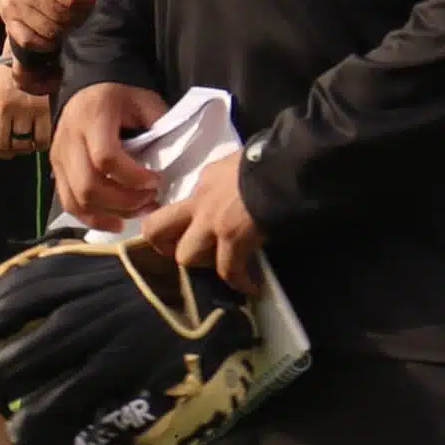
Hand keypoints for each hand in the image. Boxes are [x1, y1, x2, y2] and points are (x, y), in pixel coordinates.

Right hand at [0, 0, 97, 49]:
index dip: (89, 3)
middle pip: (61, 16)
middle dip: (80, 17)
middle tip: (86, 12)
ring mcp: (14, 6)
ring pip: (47, 30)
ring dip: (65, 30)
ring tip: (72, 20)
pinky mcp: (7, 17)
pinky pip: (26, 39)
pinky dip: (43, 43)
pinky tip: (54, 36)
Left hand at [0, 60, 52, 161]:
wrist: (35, 56)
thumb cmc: (12, 74)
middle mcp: (3, 107)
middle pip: (0, 145)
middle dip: (5, 152)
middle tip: (11, 150)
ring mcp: (24, 110)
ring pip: (20, 145)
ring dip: (23, 148)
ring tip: (27, 142)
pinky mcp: (43, 111)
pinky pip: (41, 141)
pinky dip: (40, 145)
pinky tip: (39, 140)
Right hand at [51, 81, 166, 225]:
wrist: (87, 90)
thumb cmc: (121, 97)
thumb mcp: (145, 101)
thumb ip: (159, 126)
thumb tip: (173, 161)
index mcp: (92, 117)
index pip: (106, 157)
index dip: (133, 177)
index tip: (156, 181)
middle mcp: (69, 139)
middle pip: (88, 185)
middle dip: (124, 201)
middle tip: (149, 200)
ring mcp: (58, 158)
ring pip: (77, 200)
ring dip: (111, 213)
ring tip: (137, 211)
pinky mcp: (57, 172)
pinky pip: (70, 204)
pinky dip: (93, 219)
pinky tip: (117, 222)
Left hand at [135, 147, 262, 292]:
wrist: (288, 165)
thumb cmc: (274, 158)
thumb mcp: (244, 163)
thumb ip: (233, 179)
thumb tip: (243, 191)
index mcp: (206, 179)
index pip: (184, 203)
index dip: (189, 221)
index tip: (202, 231)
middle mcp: (199, 200)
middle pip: (156, 228)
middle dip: (166, 245)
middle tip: (192, 254)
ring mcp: (212, 221)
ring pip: (185, 256)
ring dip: (205, 265)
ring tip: (226, 266)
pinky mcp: (232, 238)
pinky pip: (228, 270)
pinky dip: (240, 281)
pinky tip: (251, 285)